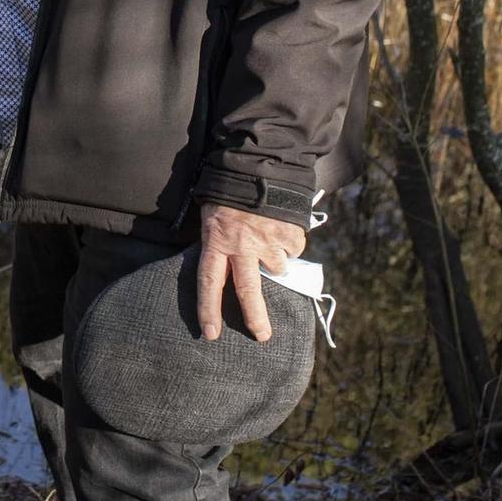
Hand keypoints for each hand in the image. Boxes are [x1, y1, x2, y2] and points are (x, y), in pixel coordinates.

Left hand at [196, 203, 305, 342]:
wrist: (259, 164)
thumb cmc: (229, 191)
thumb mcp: (213, 215)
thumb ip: (219, 241)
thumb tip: (227, 267)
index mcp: (217, 240)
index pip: (209, 281)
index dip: (208, 309)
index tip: (210, 334)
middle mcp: (241, 245)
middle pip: (248, 289)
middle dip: (255, 317)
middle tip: (262, 336)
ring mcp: (267, 240)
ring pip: (277, 267)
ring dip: (276, 261)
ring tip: (269, 239)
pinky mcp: (288, 233)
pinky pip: (293, 249)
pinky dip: (290, 243)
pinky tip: (282, 226)